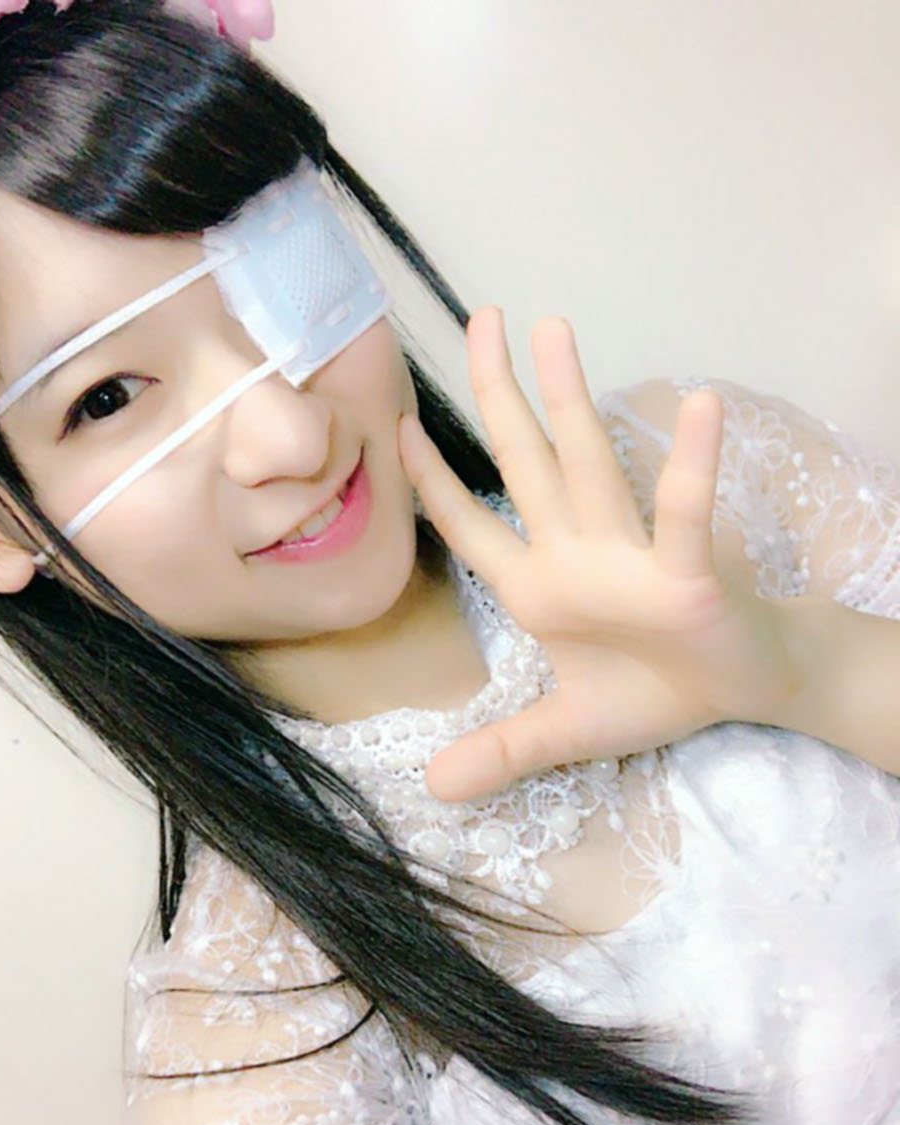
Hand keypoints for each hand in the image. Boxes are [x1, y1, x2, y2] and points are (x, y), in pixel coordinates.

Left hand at [397, 307, 803, 803]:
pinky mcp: (685, 573)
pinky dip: (691, 466)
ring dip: (570, 399)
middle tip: (482, 317)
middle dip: (498, 395)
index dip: (433, 483)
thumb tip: (432, 791)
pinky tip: (700, 404)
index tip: (399, 427)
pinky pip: (683, 514)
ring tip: (553, 328)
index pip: (470, 527)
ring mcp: (627, 557)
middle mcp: (574, 556)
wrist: (741, 692)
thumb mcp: (565, 731)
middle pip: (526, 463)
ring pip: (591, 467)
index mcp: (537, 587)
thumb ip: (503, 750)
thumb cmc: (655, 690)